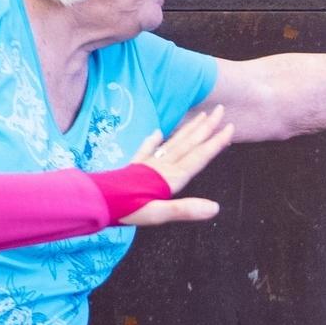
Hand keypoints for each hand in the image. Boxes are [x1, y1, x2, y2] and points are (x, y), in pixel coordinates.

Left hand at [119, 105, 234, 225]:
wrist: (96, 201)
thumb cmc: (127, 210)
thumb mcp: (158, 214)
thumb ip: (186, 209)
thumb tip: (215, 208)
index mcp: (171, 177)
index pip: (199, 156)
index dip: (215, 142)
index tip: (229, 127)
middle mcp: (163, 167)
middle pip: (189, 143)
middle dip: (206, 127)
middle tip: (219, 110)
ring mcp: (148, 165)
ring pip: (174, 143)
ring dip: (189, 129)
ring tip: (201, 116)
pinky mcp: (135, 167)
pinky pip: (147, 150)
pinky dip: (154, 141)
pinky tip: (158, 132)